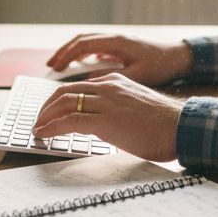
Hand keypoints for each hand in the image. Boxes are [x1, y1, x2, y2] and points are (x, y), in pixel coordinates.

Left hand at [32, 73, 182, 161]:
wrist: (180, 128)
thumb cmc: (163, 124)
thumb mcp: (135, 107)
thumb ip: (117, 108)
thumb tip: (101, 123)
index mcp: (115, 81)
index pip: (78, 86)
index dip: (59, 100)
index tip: (50, 111)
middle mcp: (107, 87)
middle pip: (64, 91)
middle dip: (46, 107)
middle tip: (38, 121)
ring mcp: (106, 102)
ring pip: (63, 104)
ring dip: (44, 118)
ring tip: (37, 130)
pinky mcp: (105, 120)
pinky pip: (69, 121)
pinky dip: (51, 128)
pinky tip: (43, 135)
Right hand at [46, 34, 191, 85]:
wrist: (180, 57)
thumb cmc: (161, 65)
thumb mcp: (138, 75)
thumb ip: (114, 79)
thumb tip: (90, 82)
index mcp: (117, 42)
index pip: (84, 45)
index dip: (67, 56)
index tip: (55, 67)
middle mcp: (115, 38)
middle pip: (81, 40)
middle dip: (64, 52)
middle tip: (50, 65)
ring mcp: (117, 41)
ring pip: (88, 41)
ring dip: (72, 51)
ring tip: (59, 65)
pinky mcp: (121, 46)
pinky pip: (97, 46)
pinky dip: (85, 53)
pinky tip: (81, 65)